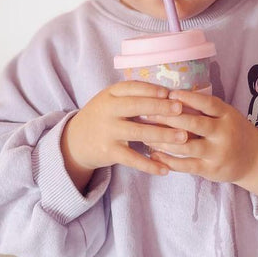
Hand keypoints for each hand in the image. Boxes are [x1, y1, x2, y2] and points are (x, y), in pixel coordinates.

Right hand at [61, 81, 185, 184]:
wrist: (74, 141)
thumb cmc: (103, 116)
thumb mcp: (111, 100)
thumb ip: (134, 96)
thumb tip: (170, 94)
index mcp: (110, 94)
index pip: (132, 88)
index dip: (151, 90)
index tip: (170, 92)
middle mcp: (107, 110)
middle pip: (136, 107)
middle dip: (160, 107)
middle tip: (181, 109)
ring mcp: (107, 131)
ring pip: (138, 132)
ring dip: (162, 134)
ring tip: (183, 137)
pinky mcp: (108, 151)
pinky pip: (132, 158)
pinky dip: (149, 164)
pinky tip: (165, 169)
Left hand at [148, 90, 257, 198]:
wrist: (254, 159)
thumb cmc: (232, 131)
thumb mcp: (226, 115)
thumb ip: (205, 109)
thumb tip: (170, 98)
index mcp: (227, 115)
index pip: (208, 103)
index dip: (188, 98)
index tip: (168, 94)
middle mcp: (224, 133)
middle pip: (195, 124)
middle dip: (169, 118)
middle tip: (148, 113)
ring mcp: (218, 152)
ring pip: (187, 146)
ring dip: (163, 141)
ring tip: (146, 135)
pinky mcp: (211, 170)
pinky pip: (186, 165)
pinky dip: (168, 160)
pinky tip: (154, 155)